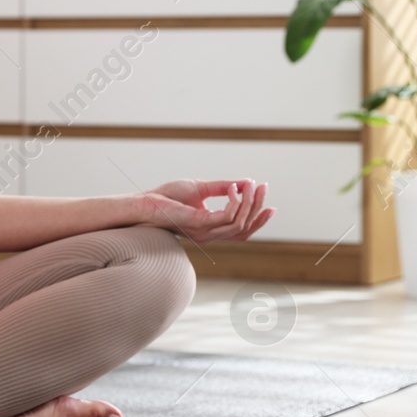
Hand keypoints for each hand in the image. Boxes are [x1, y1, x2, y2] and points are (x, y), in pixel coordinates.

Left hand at [138, 178, 273, 244]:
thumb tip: (246, 182)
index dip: (258, 220)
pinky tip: (234, 189)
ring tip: (250, 185)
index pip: (242, 231)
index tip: (271, 205)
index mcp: (211, 229)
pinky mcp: (200, 224)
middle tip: (264, 188)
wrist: (146, 202)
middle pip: (245, 229)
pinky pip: (227, 217)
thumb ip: (223, 187)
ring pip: (239, 224)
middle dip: (258, 208)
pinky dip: (235, 202)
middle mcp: (210, 235)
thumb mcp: (201, 188)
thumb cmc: (168, 197)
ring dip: (249, 203)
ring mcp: (206, 232)